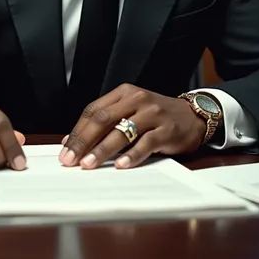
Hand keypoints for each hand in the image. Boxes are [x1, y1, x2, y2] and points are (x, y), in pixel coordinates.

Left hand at [59, 84, 206, 169]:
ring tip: (88, 164)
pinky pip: (145, 143)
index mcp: (124, 93)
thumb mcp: (131, 111)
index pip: (93, 110)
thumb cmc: (157, 116)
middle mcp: (137, 99)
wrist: (193, 116)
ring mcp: (153, 113)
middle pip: (103, 119)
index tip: (65, 149)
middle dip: (83, 141)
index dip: (77, 131)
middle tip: (71, 160)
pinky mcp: (167, 129)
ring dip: (102, 150)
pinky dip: (131, 155)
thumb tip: (73, 140)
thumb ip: (105, 122)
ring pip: (121, 131)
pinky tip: (120, 165)